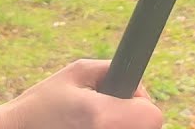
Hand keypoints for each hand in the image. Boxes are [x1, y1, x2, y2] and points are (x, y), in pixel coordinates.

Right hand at [0, 59, 162, 128]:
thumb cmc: (42, 104)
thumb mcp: (75, 74)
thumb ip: (108, 71)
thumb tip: (132, 82)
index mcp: (103, 117)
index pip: (152, 114)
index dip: (141, 102)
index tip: (123, 99)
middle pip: (147, 127)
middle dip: (132, 117)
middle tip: (104, 113)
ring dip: (122, 127)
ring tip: (92, 124)